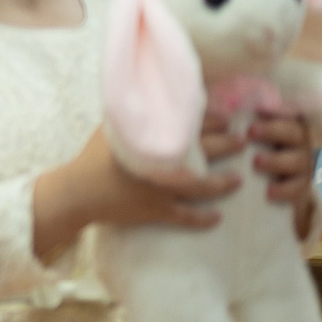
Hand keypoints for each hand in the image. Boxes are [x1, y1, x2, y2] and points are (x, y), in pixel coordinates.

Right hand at [35, 126, 238, 260]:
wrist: (77, 191)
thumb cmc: (91, 157)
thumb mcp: (110, 130)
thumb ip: (134, 119)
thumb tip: (152, 103)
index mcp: (152, 139)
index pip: (190, 124)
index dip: (213, 119)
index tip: (229, 117)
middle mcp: (162, 163)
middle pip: (204, 151)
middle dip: (227, 144)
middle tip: (243, 140)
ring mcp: (162, 189)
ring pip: (202, 186)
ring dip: (223, 182)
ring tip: (238, 179)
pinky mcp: (156, 211)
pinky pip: (185, 217)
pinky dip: (202, 219)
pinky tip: (218, 218)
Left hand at [204, 109, 319, 238]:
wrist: (267, 193)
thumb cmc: (247, 155)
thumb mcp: (241, 137)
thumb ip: (234, 124)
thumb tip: (216, 110)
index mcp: (284, 125)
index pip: (285, 111)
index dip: (274, 108)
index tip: (257, 107)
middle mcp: (297, 143)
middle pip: (293, 132)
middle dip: (273, 130)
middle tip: (251, 131)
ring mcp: (302, 165)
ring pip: (298, 160)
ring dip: (276, 160)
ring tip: (256, 162)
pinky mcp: (301, 188)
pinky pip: (298, 188)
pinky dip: (284, 189)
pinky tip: (269, 191)